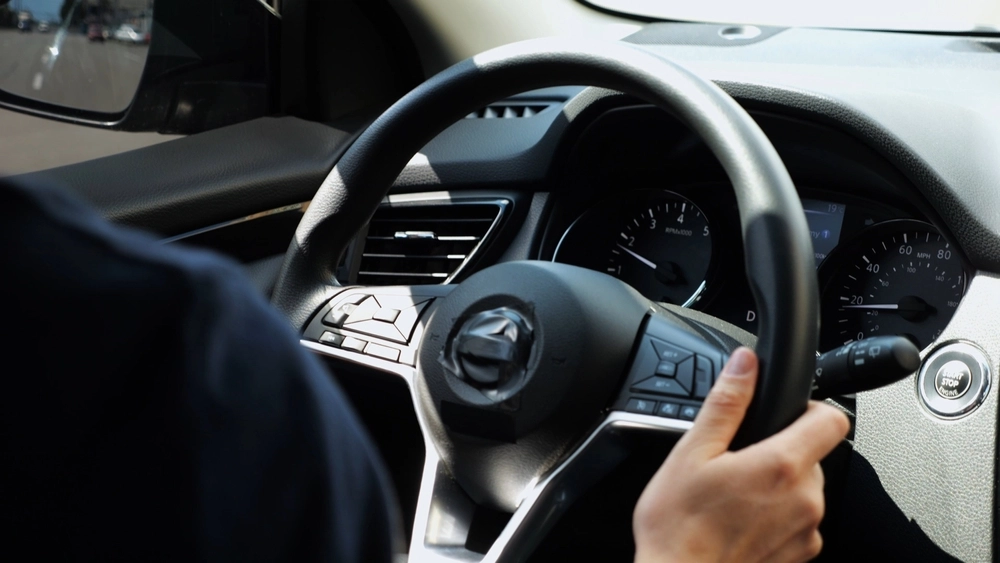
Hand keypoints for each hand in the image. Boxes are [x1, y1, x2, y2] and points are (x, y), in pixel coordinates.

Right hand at [632, 347, 849, 562]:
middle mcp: (805, 499)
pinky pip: (799, 520)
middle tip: (736, 462)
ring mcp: (806, 531)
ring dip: (778, 485)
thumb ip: (726, 403)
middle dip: (781, 450)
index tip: (785, 413)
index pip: (832, 419)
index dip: (810, 408)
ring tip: (733, 494)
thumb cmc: (679, 526)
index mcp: (781, 465)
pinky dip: (777, 515)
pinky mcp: (799, 555)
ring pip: (805, 488)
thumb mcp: (691, 452)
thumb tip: (744, 364)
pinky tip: (740, 519)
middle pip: (813, 454)